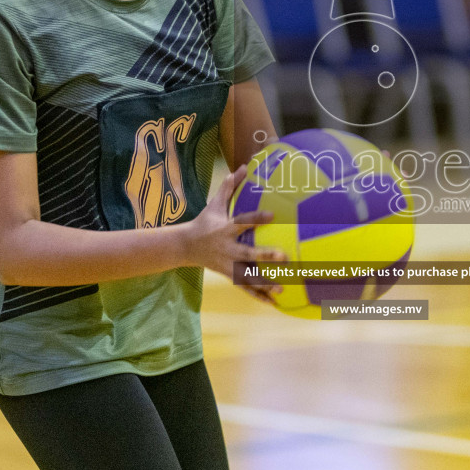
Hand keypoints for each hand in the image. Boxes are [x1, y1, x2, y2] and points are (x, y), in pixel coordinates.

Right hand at [183, 163, 285, 301]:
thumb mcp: (214, 204)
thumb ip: (229, 186)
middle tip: (284, 258)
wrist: (184, 247)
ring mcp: (228, 264)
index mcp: (225, 229)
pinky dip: (258, 296)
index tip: (273, 215)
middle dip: (265, 256)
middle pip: (247, 254)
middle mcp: (228, 249)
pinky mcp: (229, 275)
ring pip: (247, 276)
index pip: (242, 223)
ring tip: (282, 288)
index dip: (257, 219)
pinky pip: (245, 288)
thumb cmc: (204, 222)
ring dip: (264, 283)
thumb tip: (243, 166)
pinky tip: (274, 303)